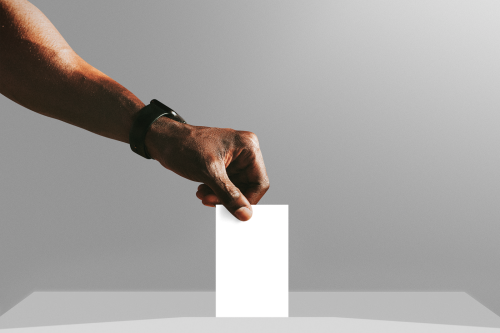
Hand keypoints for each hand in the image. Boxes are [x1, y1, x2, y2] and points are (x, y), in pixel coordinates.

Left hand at [145, 117, 269, 221]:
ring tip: (202, 195)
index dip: (247, 201)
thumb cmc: (184, 147)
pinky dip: (216, 192)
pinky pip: (228, 186)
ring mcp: (235, 158)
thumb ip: (229, 195)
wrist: (163, 140)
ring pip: (237, 189)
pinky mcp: (225, 165)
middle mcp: (245, 152)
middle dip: (229, 198)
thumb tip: (245, 215)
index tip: (232, 212)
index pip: (259, 183)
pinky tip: (202, 190)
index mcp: (248, 147)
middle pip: (248, 188)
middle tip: (208, 201)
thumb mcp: (209, 173)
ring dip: (220, 196)